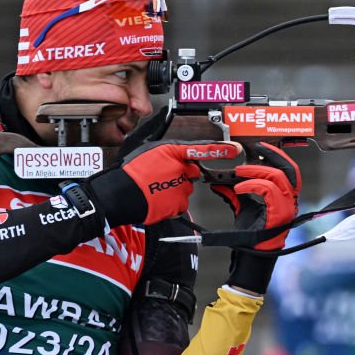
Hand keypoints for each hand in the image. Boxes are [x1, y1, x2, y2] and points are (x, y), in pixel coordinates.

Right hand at [88, 139, 241, 226]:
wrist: (118, 194)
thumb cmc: (130, 172)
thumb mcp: (146, 150)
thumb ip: (167, 151)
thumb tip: (177, 151)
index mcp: (171, 151)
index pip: (201, 149)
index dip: (220, 150)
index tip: (235, 150)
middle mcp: (179, 169)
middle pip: (192, 172)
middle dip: (181, 175)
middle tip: (161, 177)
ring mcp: (180, 188)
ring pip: (186, 189)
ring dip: (175, 190)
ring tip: (155, 189)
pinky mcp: (177, 205)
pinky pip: (180, 204)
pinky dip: (171, 204)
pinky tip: (157, 199)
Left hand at [210, 142, 300, 250]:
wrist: (252, 255)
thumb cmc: (251, 235)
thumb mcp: (242, 208)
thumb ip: (235, 195)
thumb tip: (219, 184)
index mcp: (284, 197)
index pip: (288, 170)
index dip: (276, 156)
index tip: (259, 147)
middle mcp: (289, 200)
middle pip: (289, 169)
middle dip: (273, 155)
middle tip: (256, 148)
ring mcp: (286, 207)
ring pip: (277, 176)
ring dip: (256, 170)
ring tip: (239, 171)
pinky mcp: (279, 213)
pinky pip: (267, 190)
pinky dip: (251, 185)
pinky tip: (238, 187)